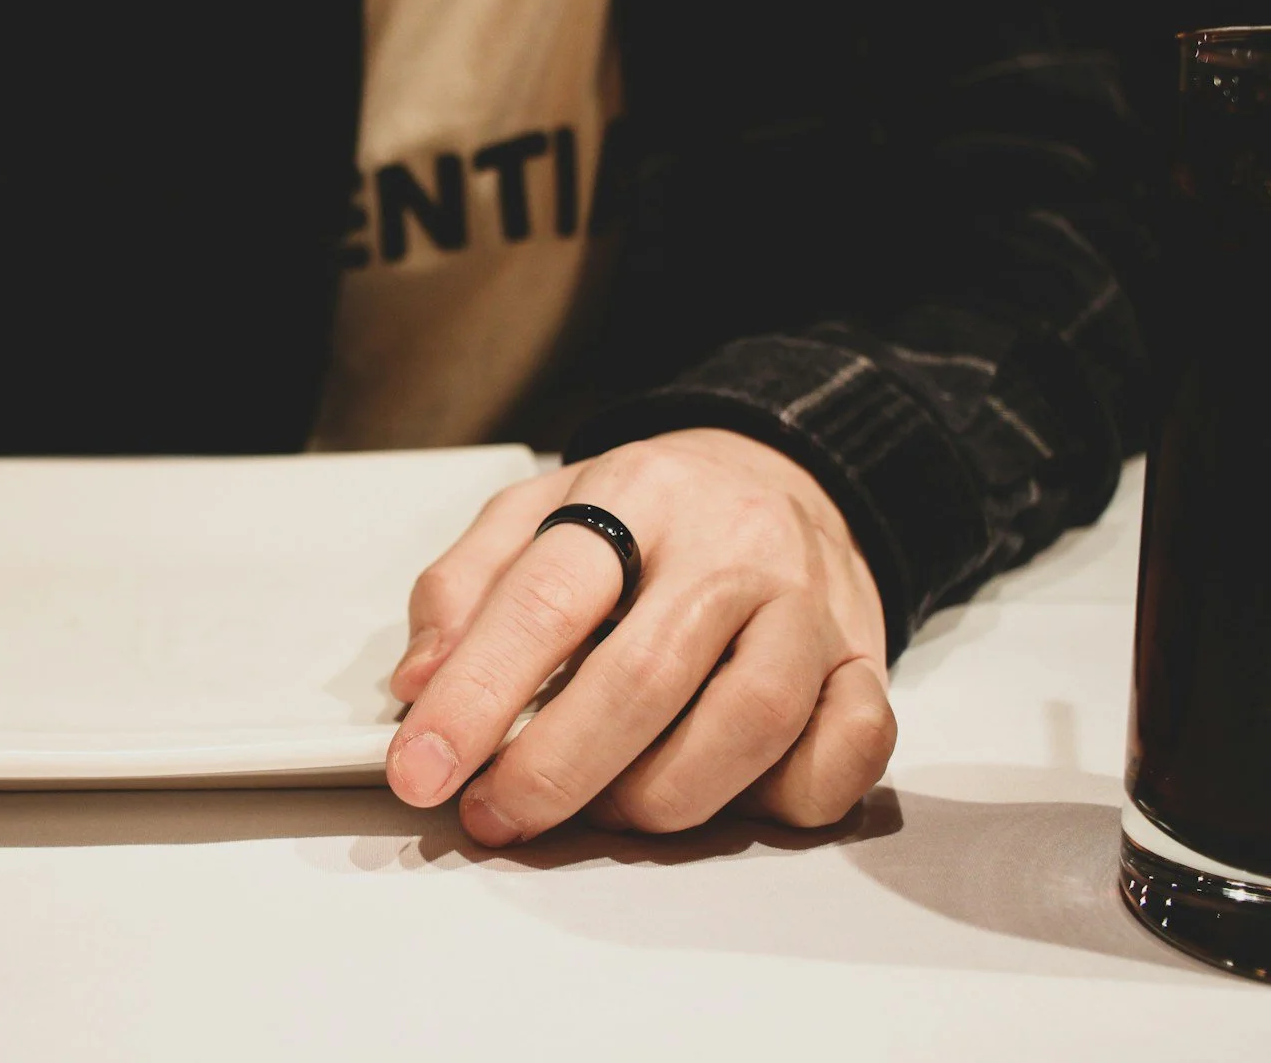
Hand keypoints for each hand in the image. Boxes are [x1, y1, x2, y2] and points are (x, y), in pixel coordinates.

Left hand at [385, 428, 893, 845]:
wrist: (782, 473)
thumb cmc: (645, 513)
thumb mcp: (534, 510)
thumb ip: (463, 588)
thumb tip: (420, 684)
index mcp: (634, 494)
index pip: (546, 600)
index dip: (474, 696)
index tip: (420, 768)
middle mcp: (732, 545)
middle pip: (643, 678)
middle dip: (552, 772)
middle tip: (495, 814)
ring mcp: (810, 607)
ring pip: (748, 726)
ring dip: (657, 797)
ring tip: (602, 806)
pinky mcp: (868, 663)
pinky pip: (847, 753)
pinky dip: (783, 798)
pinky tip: (725, 794)